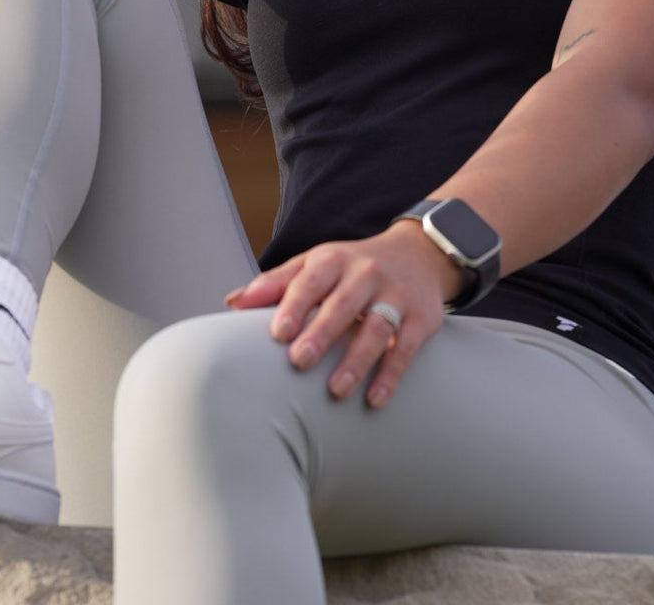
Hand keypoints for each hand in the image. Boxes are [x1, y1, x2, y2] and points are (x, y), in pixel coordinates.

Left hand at [225, 221, 463, 408]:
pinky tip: (374, 398)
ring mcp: (396, 295)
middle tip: (300, 361)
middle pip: (343, 303)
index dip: (294, 304)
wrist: (418, 254)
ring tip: (336, 390)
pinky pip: (405, 347)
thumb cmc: (351, 267)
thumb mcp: (315, 264)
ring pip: (377, 326)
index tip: (277, 333)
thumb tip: (231, 303)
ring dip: (357, 359)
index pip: (311, 280)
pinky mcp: (421, 318)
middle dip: (322, 332)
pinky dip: (391, 373)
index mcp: (334, 259)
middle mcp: (366, 273)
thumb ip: (276, 284)